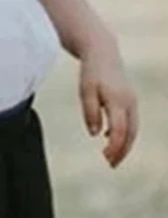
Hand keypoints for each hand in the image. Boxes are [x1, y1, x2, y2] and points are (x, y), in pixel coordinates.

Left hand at [79, 43, 138, 166]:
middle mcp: (129, 102)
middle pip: (130, 133)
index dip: (115, 146)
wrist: (103, 53)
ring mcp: (132, 101)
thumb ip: (90, 112)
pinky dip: (124, 133)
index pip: (119, 130)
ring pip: (133, 129)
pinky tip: (108, 139)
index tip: (106, 158)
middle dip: (122, 151)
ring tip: (111, 157)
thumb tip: (95, 134)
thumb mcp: (85, 91)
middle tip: (111, 165)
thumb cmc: (91, 73)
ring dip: (124, 144)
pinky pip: (130, 121)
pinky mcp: (130, 100)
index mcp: (117, 100)